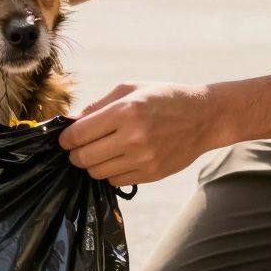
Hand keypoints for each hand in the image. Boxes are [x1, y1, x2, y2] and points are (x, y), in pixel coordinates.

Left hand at [59, 82, 217, 186]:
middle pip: (84, 158)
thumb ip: (97, 105)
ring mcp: (143, 159)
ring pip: (97, 173)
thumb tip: (70, 122)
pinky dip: (110, 173)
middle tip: (78, 148)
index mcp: (125, 111)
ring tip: (100, 152)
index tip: (66, 139)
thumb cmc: (164, 98)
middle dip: (75, 154)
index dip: (65, 139)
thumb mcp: (130, 89)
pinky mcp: (151, 174)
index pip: (78, 134)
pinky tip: (118, 160)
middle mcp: (133, 137)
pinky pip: (116, 181)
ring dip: (92, 165)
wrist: (204, 117)